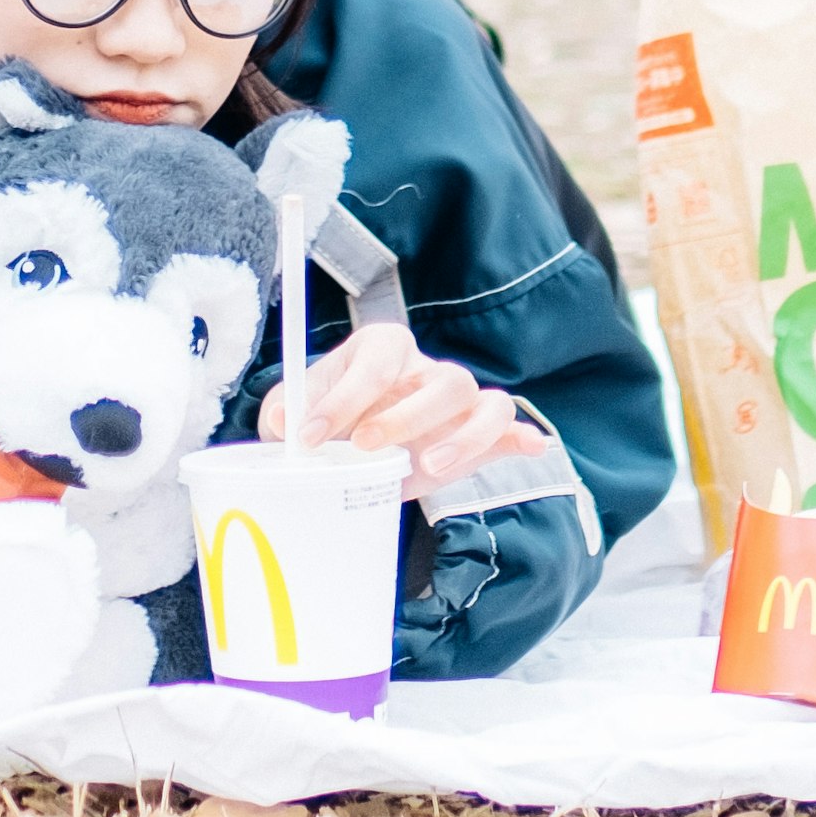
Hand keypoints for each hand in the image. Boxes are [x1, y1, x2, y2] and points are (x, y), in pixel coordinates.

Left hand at [260, 323, 549, 488]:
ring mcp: (456, 403)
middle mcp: (425, 368)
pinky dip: (520, 437)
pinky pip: (507, 427)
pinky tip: (531, 446)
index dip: (345, 396)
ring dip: (463, 436)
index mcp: (381, 348)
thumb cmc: (326, 418)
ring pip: (481, 400)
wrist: (348, 445)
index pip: (376, 359)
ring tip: (430, 468)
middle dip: (406, 416)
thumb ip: (286, 411)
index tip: (310, 437)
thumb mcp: (295, 410)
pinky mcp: (475, 436)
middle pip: (441, 378)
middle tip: (367, 447)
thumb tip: (284, 423)